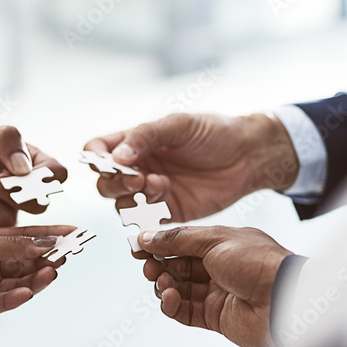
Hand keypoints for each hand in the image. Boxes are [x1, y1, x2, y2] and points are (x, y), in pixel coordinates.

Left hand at [0, 119, 66, 227]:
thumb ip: (7, 142)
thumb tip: (26, 169)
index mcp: (28, 160)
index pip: (56, 174)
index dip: (43, 179)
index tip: (17, 172)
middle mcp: (21, 187)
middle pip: (40, 204)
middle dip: (13, 195)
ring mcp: (3, 208)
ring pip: (11, 220)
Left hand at [0, 225, 74, 332]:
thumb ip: (7, 246)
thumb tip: (42, 243)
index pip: (26, 238)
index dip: (51, 236)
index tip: (76, 232)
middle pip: (28, 262)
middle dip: (50, 257)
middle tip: (72, 253)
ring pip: (20, 284)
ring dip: (37, 278)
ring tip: (53, 272)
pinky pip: (3, 303)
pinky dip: (17, 298)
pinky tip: (28, 292)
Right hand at [83, 112, 298, 221]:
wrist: (249, 156)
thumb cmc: (215, 133)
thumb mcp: (179, 125)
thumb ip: (146, 136)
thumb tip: (117, 157)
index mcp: (135, 142)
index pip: (97, 150)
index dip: (96, 158)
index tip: (110, 162)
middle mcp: (139, 168)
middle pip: (105, 182)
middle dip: (116, 183)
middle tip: (139, 179)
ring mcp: (151, 192)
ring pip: (121, 204)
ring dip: (133, 199)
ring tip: (161, 187)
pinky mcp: (168, 213)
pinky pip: (145, 221)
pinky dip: (146, 218)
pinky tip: (163, 205)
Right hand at [137, 225, 292, 346]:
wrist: (285, 300)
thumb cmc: (259, 263)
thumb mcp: (215, 240)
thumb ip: (178, 239)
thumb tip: (148, 237)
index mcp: (222, 244)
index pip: (182, 243)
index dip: (160, 245)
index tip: (138, 247)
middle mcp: (219, 268)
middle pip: (178, 267)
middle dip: (159, 265)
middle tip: (148, 266)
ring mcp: (217, 294)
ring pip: (179, 290)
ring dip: (164, 286)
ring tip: (162, 283)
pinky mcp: (216, 318)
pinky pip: (186, 312)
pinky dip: (172, 306)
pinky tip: (168, 298)